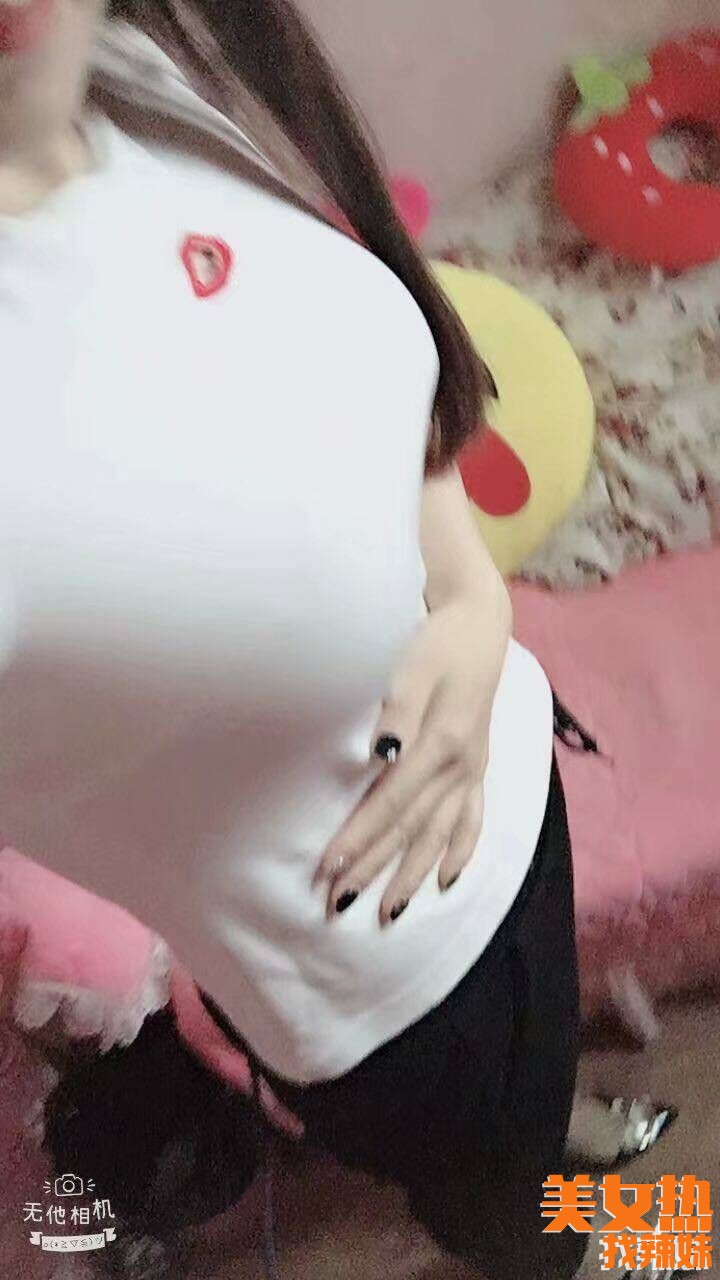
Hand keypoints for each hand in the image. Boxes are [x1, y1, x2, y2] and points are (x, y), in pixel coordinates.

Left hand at [316, 586, 510, 924]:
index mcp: (439, 742)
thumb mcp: (414, 663)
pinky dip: (460, 851)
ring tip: (388, 912)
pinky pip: (473, 818)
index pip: (390, 803)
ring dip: (413, 874)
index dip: (359, 838)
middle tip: (339, 903)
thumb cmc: (437, 639)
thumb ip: (398, 708)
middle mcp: (459, 764)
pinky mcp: (478, 764)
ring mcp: (471, 768)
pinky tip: (445, 880)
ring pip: (440, 833)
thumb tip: (380, 752)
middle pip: (411, 827)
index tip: (327, 869)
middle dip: (375, 867)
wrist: (479, 621)